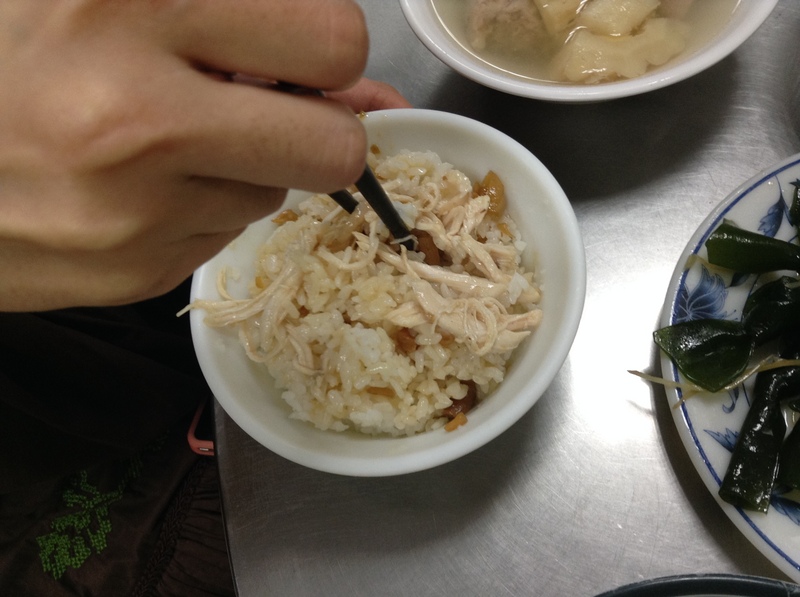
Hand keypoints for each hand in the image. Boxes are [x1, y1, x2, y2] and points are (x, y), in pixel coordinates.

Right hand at [0, 0, 408, 310]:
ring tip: (163, 138)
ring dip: (246, 166)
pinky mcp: (133, 270)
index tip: (300, 57)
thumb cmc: (13, 54)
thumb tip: (368, 91)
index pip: (331, 40)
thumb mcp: (116, 0)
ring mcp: (134, 209)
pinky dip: (200, 206)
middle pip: (335, 147)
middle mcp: (136, 115)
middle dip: (322, 129)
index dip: (328, 51)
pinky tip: (138, 181)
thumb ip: (246, 24)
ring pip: (276, 195)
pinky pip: (223, 235)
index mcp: (127, 5)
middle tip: (274, 109)